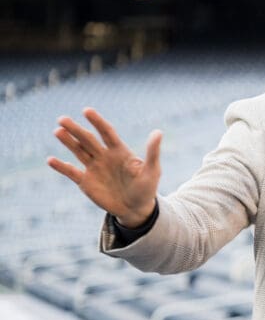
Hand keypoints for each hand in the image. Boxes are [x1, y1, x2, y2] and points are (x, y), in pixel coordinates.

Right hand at [46, 108, 161, 227]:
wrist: (136, 209)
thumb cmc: (146, 189)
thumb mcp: (152, 171)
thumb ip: (152, 152)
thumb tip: (158, 132)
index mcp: (119, 151)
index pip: (106, 133)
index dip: (97, 122)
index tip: (87, 111)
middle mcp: (104, 156)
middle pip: (88, 139)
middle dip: (76, 129)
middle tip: (62, 119)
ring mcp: (94, 168)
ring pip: (78, 151)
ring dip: (67, 142)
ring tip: (57, 131)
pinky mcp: (86, 181)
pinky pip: (71, 172)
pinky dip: (61, 166)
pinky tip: (51, 160)